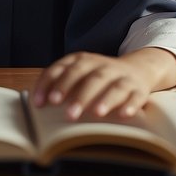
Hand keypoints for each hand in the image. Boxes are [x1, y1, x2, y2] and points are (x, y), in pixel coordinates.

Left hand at [30, 48, 175, 120]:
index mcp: (84, 60)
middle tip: (68, 113)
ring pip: (114, 85)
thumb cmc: (98, 76)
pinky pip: (136, 96)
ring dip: (105, 99)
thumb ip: (59, 83)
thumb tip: (36, 103)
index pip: (64, 68)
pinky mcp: (139, 89)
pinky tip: (123, 115)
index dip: (52, 84)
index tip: (41, 102)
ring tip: (96, 113)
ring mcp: (123, 77)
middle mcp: (103, 66)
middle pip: (90, 76)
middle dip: (79, 94)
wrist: (137, 69)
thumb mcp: (79, 73)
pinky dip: (130, 105)